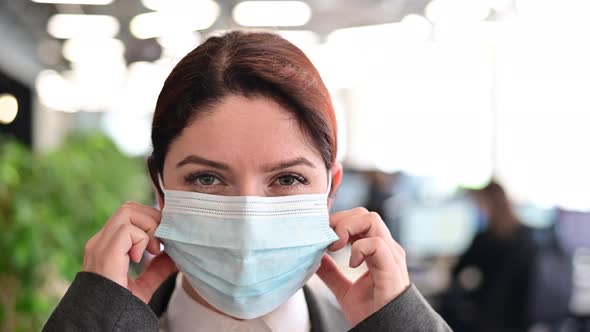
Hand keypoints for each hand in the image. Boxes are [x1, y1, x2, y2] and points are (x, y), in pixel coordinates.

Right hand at [82, 201, 176, 302]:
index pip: (128, 215)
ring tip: (152, 250)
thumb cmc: (118, 308)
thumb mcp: (142, 286)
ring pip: (128, 211)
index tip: (162, 241)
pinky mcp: (105, 253)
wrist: (102, 323)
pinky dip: (141, 240)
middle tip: (159, 244)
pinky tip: (139, 259)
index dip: (150, 220)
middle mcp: (101, 242)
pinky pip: (127, 229)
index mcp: (107, 246)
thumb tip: (176, 257)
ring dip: (148, 227)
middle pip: (129, 207)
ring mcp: (100, 245)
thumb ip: (157, 269)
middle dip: (152, 219)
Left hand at [316, 207, 410, 326]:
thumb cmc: (371, 312)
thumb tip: (315, 257)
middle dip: (340, 221)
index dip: (339, 221)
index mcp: (377, 250)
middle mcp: (386, 248)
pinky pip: (376, 243)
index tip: (323, 235)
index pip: (359, 218)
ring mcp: (391, 255)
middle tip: (327, 240)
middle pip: (364, 214)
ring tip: (336, 248)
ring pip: (372, 219)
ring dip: (347, 229)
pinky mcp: (391, 267)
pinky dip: (359, 248)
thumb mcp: (344, 289)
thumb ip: (331, 272)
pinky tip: (352, 263)